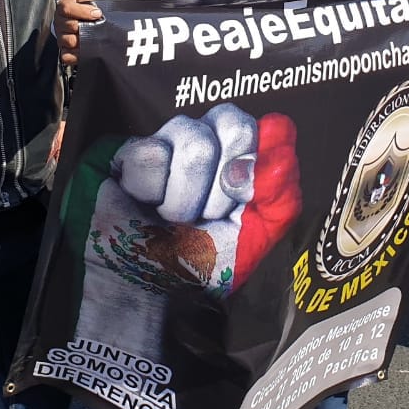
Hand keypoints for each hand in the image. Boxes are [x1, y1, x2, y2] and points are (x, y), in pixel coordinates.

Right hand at [55, 0, 102, 65]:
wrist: (92, 18)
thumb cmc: (89, 7)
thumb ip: (89, 1)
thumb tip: (95, 11)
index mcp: (64, 6)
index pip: (67, 8)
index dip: (83, 11)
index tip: (97, 14)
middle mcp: (59, 21)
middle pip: (68, 25)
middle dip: (83, 26)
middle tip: (93, 26)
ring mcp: (61, 35)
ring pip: (68, 40)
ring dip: (81, 40)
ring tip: (90, 37)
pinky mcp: (65, 49)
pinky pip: (66, 55)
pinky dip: (75, 55)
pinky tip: (82, 51)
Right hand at [70, 104, 300, 359]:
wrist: (142, 284)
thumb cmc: (197, 261)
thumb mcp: (252, 238)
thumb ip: (279, 194)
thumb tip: (280, 138)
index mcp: (244, 155)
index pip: (271, 127)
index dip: (255, 160)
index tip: (242, 199)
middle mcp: (211, 138)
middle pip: (233, 124)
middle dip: (222, 186)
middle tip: (204, 216)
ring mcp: (169, 140)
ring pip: (193, 140)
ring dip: (185, 197)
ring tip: (171, 218)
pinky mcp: (128, 149)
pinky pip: (150, 155)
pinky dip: (149, 191)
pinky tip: (142, 203)